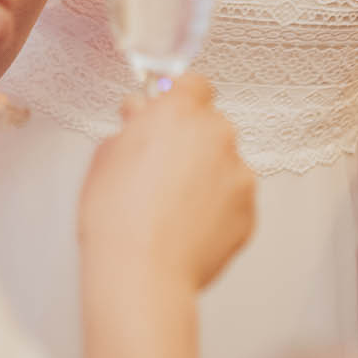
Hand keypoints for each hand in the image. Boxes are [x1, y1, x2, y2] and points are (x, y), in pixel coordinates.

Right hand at [79, 76, 254, 290]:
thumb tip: (141, 117)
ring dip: (206, 176)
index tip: (167, 114)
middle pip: (210, 126)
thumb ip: (132, 125)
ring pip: (224, 164)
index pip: (194, 84)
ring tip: (172, 208)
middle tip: (160, 168)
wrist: (142, 272)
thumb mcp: (107, 154)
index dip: (179, 98)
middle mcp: (217, 135)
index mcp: (179, 112)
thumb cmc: (117, 215)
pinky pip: (233, 200)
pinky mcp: (250, 211)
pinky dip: (216, 209)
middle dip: (191, 141)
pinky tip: (186, 227)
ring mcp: (239, 174)